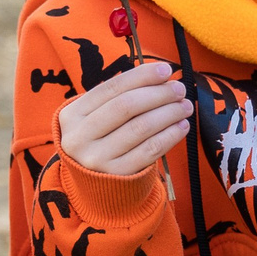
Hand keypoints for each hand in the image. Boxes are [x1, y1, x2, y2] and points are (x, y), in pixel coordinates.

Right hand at [57, 60, 190, 178]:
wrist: (94, 185)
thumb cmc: (101, 140)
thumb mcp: (95, 118)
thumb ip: (119, 98)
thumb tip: (161, 77)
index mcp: (72, 115)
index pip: (111, 88)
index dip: (141, 76)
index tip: (166, 70)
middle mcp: (79, 138)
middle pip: (126, 106)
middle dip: (158, 94)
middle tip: (179, 89)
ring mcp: (97, 159)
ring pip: (140, 127)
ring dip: (168, 113)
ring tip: (184, 106)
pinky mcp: (117, 176)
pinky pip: (150, 150)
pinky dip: (170, 135)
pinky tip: (182, 126)